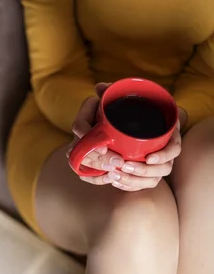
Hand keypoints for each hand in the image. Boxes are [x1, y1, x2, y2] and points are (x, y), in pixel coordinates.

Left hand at [67, 83, 182, 190]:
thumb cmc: (134, 113)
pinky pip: (142, 186)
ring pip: (151, 180)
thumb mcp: (128, 103)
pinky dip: (129, 186)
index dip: (164, 155)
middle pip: (163, 169)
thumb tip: (99, 87)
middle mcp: (165, 152)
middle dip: (143, 171)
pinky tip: (115, 182)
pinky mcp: (146, 175)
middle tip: (123, 165)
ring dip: (133, 180)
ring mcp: (157, 166)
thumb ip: (114, 95)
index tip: (149, 158)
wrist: (136, 125)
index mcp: (169, 134)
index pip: (174, 148)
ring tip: (114, 175)